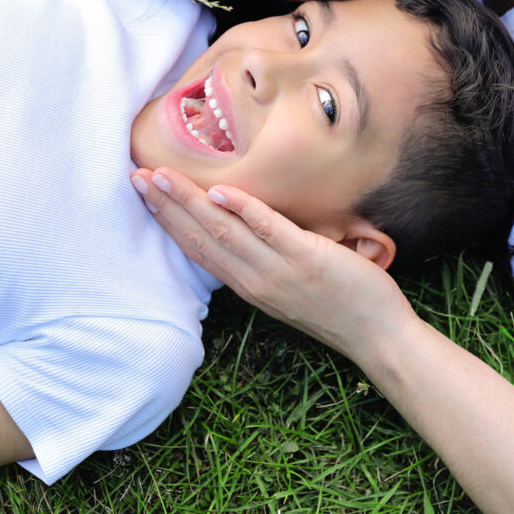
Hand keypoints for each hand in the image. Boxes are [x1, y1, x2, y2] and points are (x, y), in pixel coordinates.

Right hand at [131, 167, 415, 358]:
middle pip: (200, 238)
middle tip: (136, 177)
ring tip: (162, 176)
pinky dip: (242, 210)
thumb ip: (268, 258)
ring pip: (224, 231)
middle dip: (167, 206)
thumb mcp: (290, 284)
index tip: (146, 195)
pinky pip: (268, 230)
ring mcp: (278, 270)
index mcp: (249, 284)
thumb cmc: (340, 305)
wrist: (377, 336)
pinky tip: (219, 192)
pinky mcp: (306, 258)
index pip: (198, 249)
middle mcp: (255, 279)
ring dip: (190, 202)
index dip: (169, 221)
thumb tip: (254, 224)